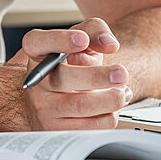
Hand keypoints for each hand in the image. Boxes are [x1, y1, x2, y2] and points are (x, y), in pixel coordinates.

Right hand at [8, 18, 131, 129]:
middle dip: (97, 77)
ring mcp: (43, 107)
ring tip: (123, 91)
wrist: (56, 97)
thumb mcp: (81, 40)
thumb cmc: (70, 65)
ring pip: (79, 106)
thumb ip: (95, 30)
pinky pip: (87, 127)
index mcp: (38, 52)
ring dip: (109, 99)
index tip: (82, 40)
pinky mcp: (55, 129)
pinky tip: (113, 107)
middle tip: (121, 73)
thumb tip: (109, 43)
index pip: (38, 43)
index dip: (59, 40)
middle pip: (62, 79)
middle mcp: (37, 80)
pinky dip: (108, 117)